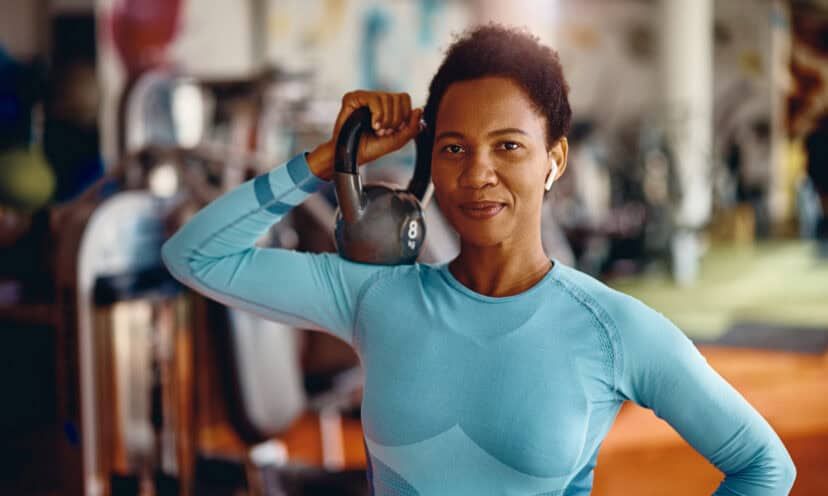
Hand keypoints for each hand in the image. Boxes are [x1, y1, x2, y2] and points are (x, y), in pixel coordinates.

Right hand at [308, 90, 423, 179]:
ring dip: (385, 119)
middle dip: (395, 119)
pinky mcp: (353, 98)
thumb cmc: (372, 148)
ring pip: (387, 98)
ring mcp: (364, 97)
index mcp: (388, 106)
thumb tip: (419, 109)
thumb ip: (412, 127)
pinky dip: (377, 114)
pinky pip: (373, 98)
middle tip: (384, 131)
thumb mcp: (398, 140)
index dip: (404, 115)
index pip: (405, 98)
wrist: (353, 156)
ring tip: (377, 130)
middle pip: (399, 97)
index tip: (394, 130)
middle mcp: (377, 98)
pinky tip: (372, 124)